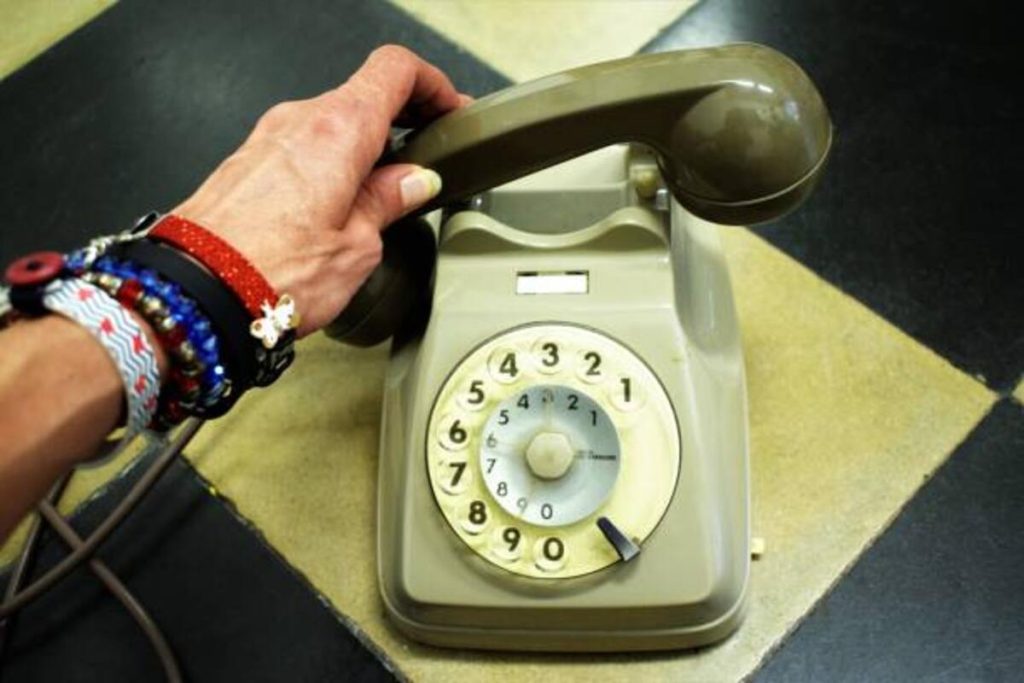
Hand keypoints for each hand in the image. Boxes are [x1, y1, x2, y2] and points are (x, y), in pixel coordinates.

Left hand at [172, 45, 469, 334]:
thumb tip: (412, 183)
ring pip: (331, 124)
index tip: (450, 111)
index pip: (396, 70)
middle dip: (401, 122)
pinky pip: (301, 147)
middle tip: (426, 159)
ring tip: (383, 195)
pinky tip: (338, 205)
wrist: (197, 293)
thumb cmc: (272, 273)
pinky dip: (330, 162)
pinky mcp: (247, 162)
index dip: (432, 85)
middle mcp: (300, 120)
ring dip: (364, 147)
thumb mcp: (359, 245)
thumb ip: (389, 203)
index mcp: (340, 129)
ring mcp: (268, 137)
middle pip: (364, 96)